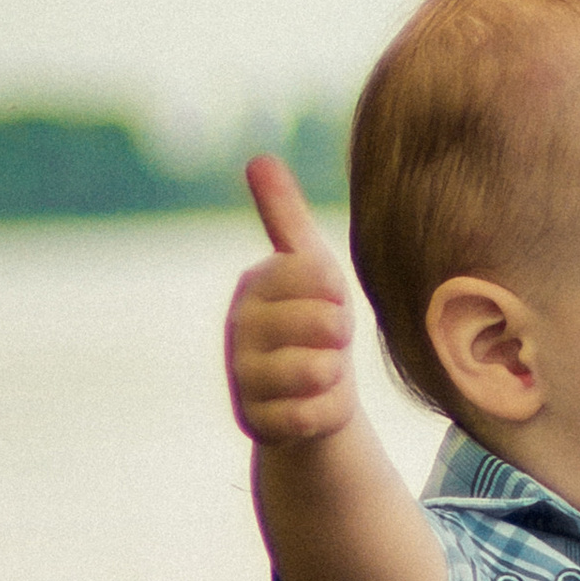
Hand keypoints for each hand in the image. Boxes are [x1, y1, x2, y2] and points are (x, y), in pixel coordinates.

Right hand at [226, 154, 360, 445]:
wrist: (308, 395)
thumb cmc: (313, 321)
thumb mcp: (309, 265)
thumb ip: (285, 215)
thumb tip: (257, 159)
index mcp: (255, 284)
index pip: (313, 274)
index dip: (337, 292)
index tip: (333, 300)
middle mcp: (239, 328)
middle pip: (321, 324)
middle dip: (340, 334)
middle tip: (331, 340)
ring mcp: (242, 376)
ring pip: (315, 371)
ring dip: (334, 373)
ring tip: (323, 370)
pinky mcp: (254, 421)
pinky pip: (310, 416)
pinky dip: (325, 412)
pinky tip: (316, 404)